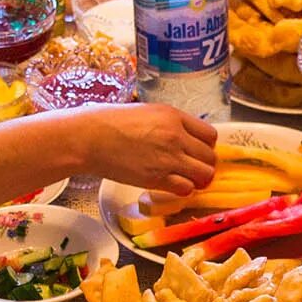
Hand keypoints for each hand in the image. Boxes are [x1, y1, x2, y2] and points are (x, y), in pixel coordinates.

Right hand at [59, 103, 218, 195]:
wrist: (90, 137)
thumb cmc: (111, 122)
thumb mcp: (147, 112)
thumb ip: (169, 123)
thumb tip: (183, 135)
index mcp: (174, 117)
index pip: (210, 135)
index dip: (206, 146)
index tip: (199, 151)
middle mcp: (176, 137)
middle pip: (210, 157)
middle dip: (205, 164)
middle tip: (194, 168)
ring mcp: (168, 158)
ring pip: (204, 174)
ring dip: (198, 179)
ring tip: (187, 179)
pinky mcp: (157, 178)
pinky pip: (186, 188)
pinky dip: (184, 189)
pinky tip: (174, 185)